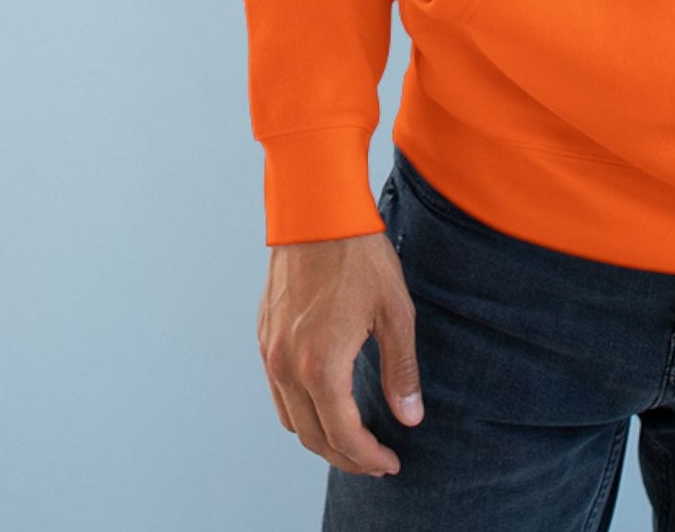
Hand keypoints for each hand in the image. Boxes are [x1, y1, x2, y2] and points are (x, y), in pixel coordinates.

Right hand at [257, 230, 426, 476]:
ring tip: (353, 440)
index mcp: (321, 364)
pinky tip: (326, 404)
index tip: (390, 463)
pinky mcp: (264, 337)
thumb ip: (401, 370)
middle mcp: (287, 366)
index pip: (343, 435)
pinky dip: (301, 411)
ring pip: (290, 419)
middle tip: (375, 462)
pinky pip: (277, 392)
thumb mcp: (395, 311)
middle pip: (312, 437)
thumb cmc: (360, 255)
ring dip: (320, 438)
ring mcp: (270, 352)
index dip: (367, 458)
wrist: (317, 210)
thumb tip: (410, 417)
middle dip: (345, 457)